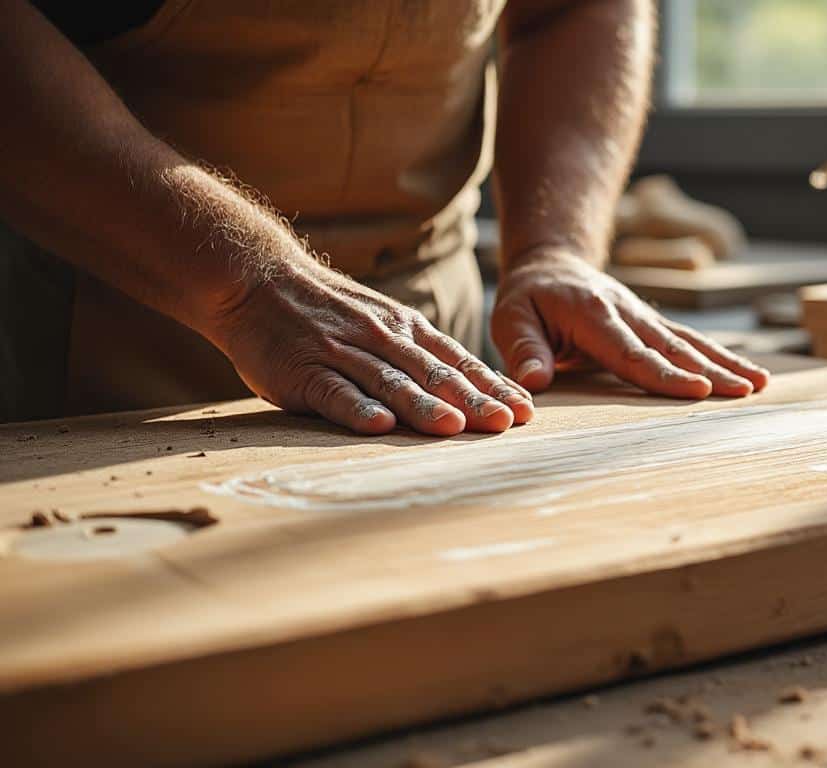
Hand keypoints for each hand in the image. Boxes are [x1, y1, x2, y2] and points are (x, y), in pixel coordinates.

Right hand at [207, 259, 533, 435]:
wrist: (255, 279)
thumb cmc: (327, 311)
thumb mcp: (383, 320)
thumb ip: (420, 351)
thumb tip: (474, 386)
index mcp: (404, 329)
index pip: (458, 361)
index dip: (493, 386)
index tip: (526, 410)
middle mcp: (380, 339)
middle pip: (434, 374)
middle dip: (473, 400)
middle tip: (506, 424)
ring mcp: (341, 354)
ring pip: (391, 382)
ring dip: (424, 406)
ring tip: (454, 427)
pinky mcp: (303, 372)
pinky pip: (334, 392)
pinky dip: (357, 409)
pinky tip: (379, 426)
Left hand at [491, 248, 769, 397]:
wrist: (551, 264)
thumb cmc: (529, 298)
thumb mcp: (510, 317)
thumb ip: (523, 349)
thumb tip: (533, 384)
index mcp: (593, 314)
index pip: (631, 352)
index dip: (664, 373)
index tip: (696, 389)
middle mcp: (628, 314)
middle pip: (673, 347)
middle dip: (711, 370)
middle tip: (744, 391)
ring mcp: (646, 318)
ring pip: (691, 343)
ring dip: (726, 364)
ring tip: (760, 384)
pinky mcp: (656, 326)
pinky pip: (692, 342)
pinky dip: (723, 358)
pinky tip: (751, 376)